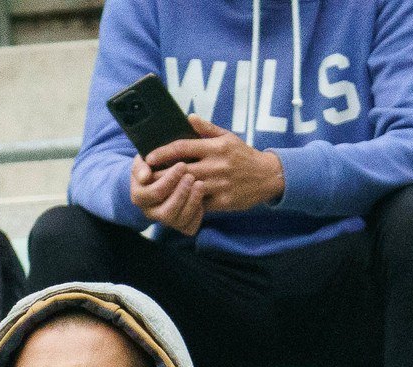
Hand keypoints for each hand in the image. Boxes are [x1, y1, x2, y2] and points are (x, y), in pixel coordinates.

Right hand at [130, 155, 205, 235]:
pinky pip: (189, 228)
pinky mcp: (179, 225)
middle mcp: (150, 213)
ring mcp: (165, 221)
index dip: (169, 180)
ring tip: (200, 184)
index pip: (154, 194)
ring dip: (192, 202)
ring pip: (179, 220)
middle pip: (166, 213)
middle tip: (191, 177)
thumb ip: (140, 167)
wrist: (161, 176)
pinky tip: (204, 199)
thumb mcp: (143, 162)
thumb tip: (145, 177)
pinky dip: (198, 214)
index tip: (182, 165)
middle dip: (181, 194)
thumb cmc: (154, 166)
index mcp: (140, 198)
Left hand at [145, 117, 286, 214]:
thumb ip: (207, 129)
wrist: (269, 176)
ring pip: (186, 188)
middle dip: (159, 174)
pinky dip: (184, 202)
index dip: (162, 152)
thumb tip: (188, 117)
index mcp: (217, 147)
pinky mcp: (223, 201)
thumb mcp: (228, 137)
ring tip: (153, 189)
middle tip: (143, 176)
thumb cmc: (243, 155)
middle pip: (179, 170)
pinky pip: (198, 203)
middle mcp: (218, 165)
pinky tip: (172, 202)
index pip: (183, 147)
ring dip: (168, 189)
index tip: (148, 157)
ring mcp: (220, 184)